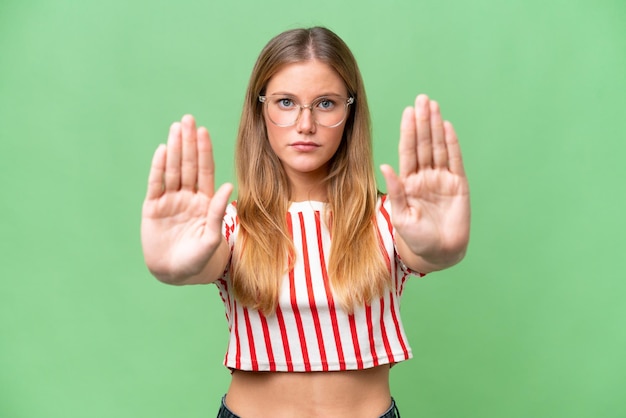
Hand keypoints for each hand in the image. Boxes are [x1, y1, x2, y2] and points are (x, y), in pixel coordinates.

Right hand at [141, 115, 232, 282]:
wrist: (176, 274)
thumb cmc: (199, 259)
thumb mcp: (212, 237)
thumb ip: (217, 212)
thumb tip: (228, 186)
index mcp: (204, 202)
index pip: (204, 171)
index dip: (203, 151)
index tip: (203, 131)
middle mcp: (188, 197)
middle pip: (188, 164)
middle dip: (188, 142)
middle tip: (188, 119)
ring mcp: (170, 201)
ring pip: (172, 170)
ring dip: (174, 149)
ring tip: (176, 128)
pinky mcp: (153, 208)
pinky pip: (155, 185)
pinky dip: (158, 168)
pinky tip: (161, 151)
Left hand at [380, 95, 469, 270]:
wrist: (438, 253)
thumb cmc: (415, 238)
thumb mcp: (401, 216)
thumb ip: (397, 192)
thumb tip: (385, 166)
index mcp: (409, 182)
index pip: (408, 151)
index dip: (408, 131)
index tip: (408, 112)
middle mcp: (425, 176)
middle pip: (423, 144)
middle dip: (422, 122)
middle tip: (422, 99)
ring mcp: (442, 179)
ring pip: (439, 148)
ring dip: (436, 127)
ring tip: (433, 106)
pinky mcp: (458, 185)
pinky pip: (455, 161)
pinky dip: (452, 144)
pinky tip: (447, 127)